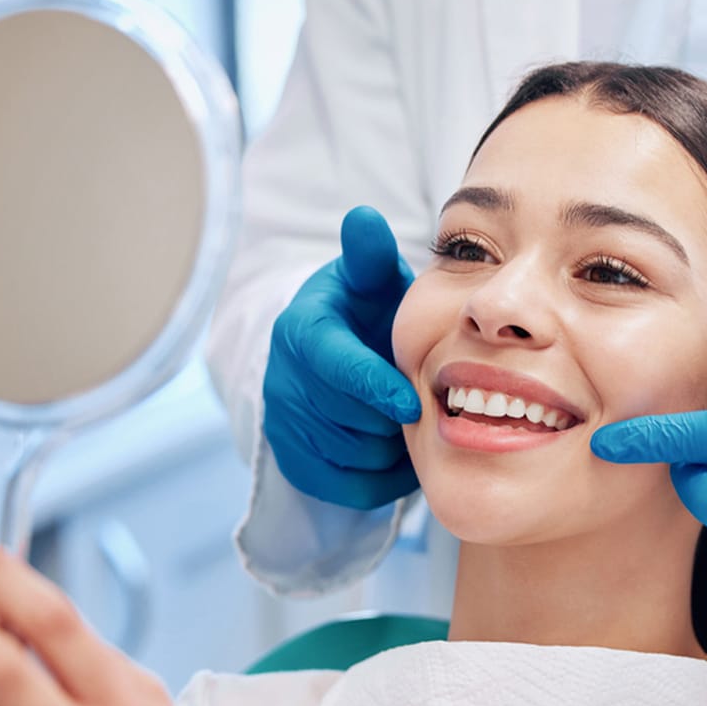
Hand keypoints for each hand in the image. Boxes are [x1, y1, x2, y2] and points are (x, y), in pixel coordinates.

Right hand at [264, 206, 420, 507]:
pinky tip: (397, 451)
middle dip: (391, 417)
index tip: (412, 404)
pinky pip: (347, 487)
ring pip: (352, 457)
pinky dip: (382, 478)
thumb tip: (364, 218)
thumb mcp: (370, 281)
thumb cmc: (366, 314)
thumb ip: (371, 256)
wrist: (336, 357)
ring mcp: (284, 424)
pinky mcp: (294, 463)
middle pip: (348, 419)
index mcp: (302, 332)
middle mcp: (283, 380)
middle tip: (423, 406)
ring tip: (408, 424)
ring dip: (391, 447)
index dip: (374, 388)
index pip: (334, 367)